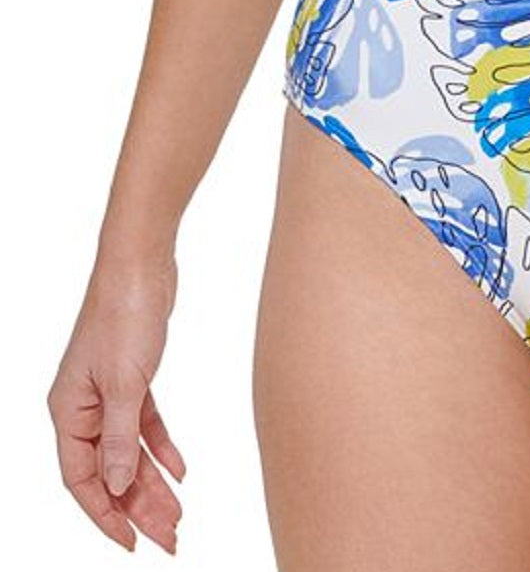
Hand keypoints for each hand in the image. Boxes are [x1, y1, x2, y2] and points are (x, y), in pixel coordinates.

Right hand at [47, 255, 185, 553]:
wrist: (141, 266)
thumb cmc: (124, 315)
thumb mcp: (126, 382)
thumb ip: (120, 436)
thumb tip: (114, 487)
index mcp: (68, 412)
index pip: (81, 480)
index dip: (105, 515)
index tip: (133, 543)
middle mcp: (83, 407)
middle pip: (108, 471)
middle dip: (137, 508)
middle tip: (170, 539)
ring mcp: (108, 393)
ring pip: (128, 451)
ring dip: (153, 484)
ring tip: (179, 516)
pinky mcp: (134, 378)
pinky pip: (145, 425)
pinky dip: (161, 448)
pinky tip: (182, 472)